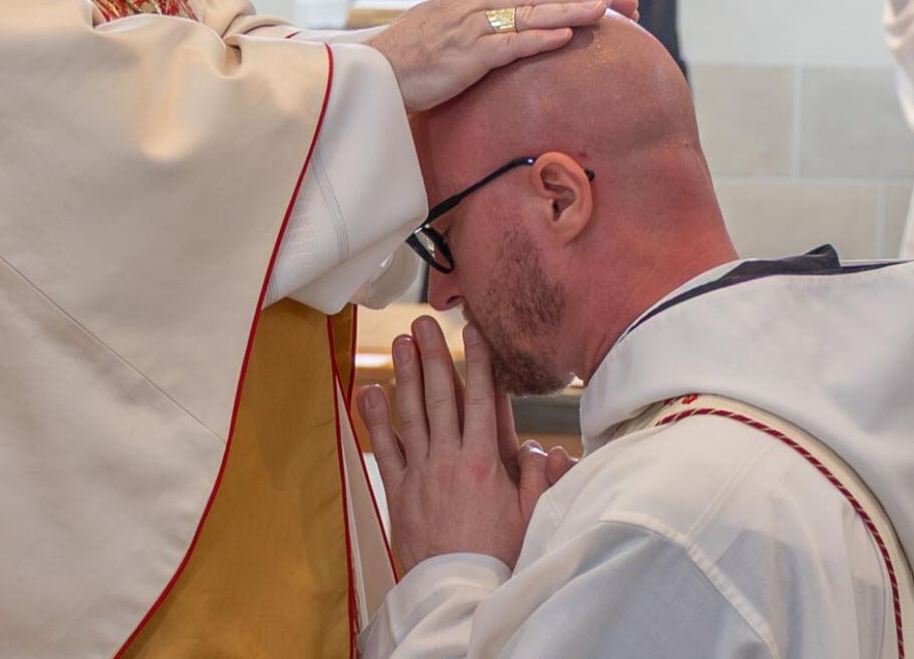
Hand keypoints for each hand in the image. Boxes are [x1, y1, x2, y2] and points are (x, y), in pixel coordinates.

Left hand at [358, 317, 551, 571]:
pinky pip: (385, 448)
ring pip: (412, 413)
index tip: (473, 332)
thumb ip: (538, 477)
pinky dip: (376, 420)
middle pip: (443, 396)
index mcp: (487, 460)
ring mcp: (422, 472)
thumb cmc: (498, 556)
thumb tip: (543, 447)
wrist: (459, 590)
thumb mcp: (532, 515)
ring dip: (405, 375)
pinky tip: (370, 392)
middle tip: (424, 323)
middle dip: (434, 355)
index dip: (478, 362)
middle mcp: (452, 458)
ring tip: (399, 343)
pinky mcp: (399, 491)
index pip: (483, 399)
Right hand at [367, 0, 640, 112]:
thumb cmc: (411, 60)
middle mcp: (479, 5)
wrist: (375, 75)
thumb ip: (484, 31)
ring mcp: (473, 27)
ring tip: (608, 9)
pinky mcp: (467, 55)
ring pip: (533, 14)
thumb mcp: (449, 33)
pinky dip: (538, 39)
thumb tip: (513, 39)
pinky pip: (509, 45)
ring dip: (572, 11)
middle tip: (629, 3)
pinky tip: (564, 38)